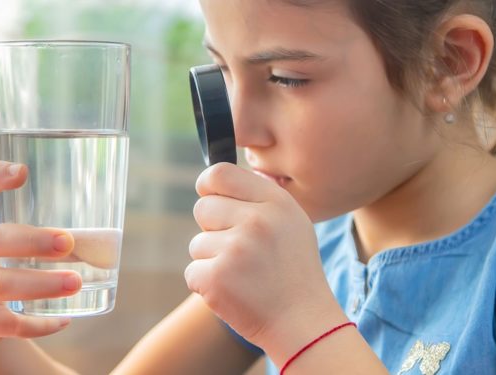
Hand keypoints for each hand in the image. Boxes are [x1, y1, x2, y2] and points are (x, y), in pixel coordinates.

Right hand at [0, 161, 81, 355]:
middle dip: (33, 241)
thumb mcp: (11, 246)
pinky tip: (62, 321)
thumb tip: (109, 240)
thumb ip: (45, 237)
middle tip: (69, 243)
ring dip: (42, 284)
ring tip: (75, 282)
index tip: (23, 171)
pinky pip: (5, 324)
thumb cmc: (1, 268)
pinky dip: (37, 324)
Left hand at [185, 163, 345, 358]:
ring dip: (212, 261)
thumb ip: (259, 199)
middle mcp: (257, 220)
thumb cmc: (293, 272)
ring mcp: (236, 249)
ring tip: (244, 275)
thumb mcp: (291, 223)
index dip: (208, 185)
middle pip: (202, 208)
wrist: (303, 323)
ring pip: (197, 244)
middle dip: (212, 229)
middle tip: (240, 252)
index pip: (220, 173)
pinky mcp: (216, 277)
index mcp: (276, 202)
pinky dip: (207, 285)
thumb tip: (217, 180)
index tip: (210, 197)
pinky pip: (192, 271)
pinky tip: (234, 292)